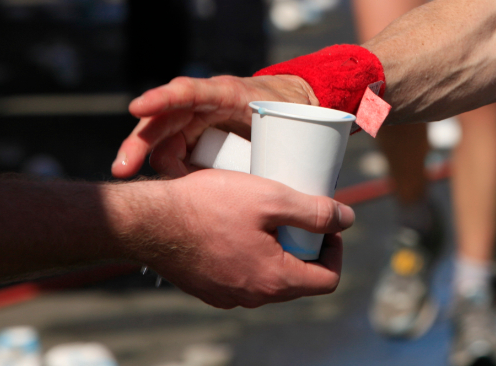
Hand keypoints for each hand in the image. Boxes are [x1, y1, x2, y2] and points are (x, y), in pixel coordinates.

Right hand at [112, 74, 316, 178]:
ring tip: (146, 187)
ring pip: (160, 143)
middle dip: (137, 143)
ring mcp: (192, 123)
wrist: (289, 104)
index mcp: (223, 92)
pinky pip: (170, 159)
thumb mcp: (292, 115)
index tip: (138, 108)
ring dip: (149, 163)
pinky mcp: (191, 142)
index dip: (163, 98)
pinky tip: (162, 196)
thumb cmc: (290, 107)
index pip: (187, 91)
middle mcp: (200, 105)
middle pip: (160, 121)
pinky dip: (166, 176)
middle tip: (122, 168)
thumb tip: (305, 163)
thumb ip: (297, 131)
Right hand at [132, 169, 354, 307]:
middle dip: (305, 247)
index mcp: (275, 280)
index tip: (324, 223)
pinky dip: (250, 254)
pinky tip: (236, 226)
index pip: (327, 280)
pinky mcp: (209, 288)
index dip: (334, 249)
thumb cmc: (207, 206)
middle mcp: (253, 297)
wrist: (148, 222)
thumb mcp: (270, 198)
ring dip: (277, 250)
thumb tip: (347, 219)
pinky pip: (242, 275)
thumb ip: (314, 211)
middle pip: (299, 279)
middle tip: (295, 213)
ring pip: (270, 277)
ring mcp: (228, 296)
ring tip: (265, 216)